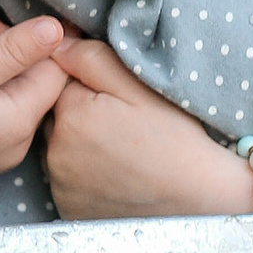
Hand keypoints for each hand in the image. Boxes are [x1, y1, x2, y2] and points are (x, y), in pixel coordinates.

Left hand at [0, 20, 250, 222]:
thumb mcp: (139, 86)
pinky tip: (114, 173)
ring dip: (80, 143)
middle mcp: (56, 152)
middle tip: (124, 125)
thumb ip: (91, 59)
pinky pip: (66, 179)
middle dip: (82, 113)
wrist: (198, 198)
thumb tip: (55, 44)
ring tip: (122, 150)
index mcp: (71, 113)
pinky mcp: (67, 209)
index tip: (119, 98)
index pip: (61, 81)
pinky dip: (84, 173)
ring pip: (60, 146)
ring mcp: (60, 185)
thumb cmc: (174, 137)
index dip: (91, 84)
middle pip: (58, 115)